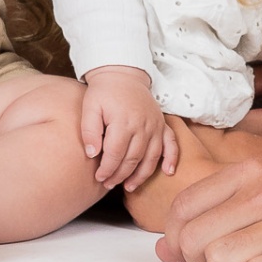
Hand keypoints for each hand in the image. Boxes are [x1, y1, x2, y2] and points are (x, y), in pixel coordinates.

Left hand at [80, 66, 177, 192]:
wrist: (122, 74)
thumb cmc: (103, 92)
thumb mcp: (90, 107)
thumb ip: (89, 131)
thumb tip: (92, 154)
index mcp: (123, 122)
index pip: (115, 154)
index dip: (107, 169)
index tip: (99, 178)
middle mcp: (143, 126)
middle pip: (133, 159)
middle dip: (120, 175)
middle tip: (109, 185)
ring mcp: (155, 126)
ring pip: (151, 157)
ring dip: (141, 175)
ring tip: (129, 187)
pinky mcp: (162, 124)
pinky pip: (171, 144)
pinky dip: (172, 159)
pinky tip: (169, 172)